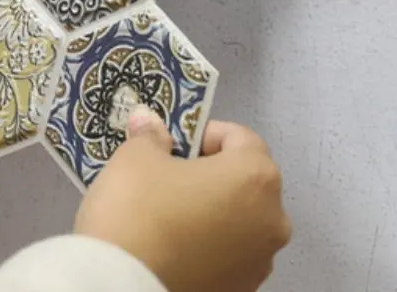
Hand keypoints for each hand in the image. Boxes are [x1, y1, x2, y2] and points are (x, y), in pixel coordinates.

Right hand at [75, 108, 291, 291]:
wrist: (124, 287)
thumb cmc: (139, 208)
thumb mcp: (137, 157)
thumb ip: (151, 136)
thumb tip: (149, 122)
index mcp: (256, 178)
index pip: (241, 139)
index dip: (206, 134)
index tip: (173, 144)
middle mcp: (272, 221)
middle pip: (246, 181)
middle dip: (211, 173)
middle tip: (169, 176)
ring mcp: (260, 263)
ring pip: (239, 220)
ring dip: (213, 210)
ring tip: (169, 214)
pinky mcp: (240, 291)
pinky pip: (229, 254)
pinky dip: (209, 244)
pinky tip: (173, 245)